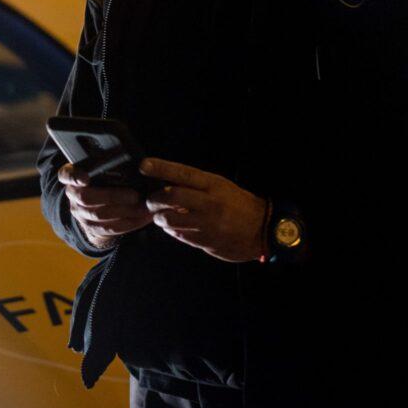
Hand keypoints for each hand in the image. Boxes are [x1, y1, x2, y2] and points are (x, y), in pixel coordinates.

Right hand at [57, 163, 151, 249]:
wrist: (96, 204)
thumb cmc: (103, 178)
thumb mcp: (101, 168)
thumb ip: (109, 166)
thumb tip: (135, 164)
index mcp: (72, 175)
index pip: (67, 175)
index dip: (74, 177)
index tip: (85, 178)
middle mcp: (72, 195)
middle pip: (86, 198)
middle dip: (113, 197)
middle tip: (135, 195)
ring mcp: (80, 213)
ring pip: (100, 215)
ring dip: (126, 212)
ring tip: (145, 208)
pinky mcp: (92, 228)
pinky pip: (110, 228)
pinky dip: (130, 223)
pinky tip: (144, 218)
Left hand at [141, 158, 267, 262]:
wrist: (263, 229)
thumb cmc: (238, 203)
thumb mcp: (220, 187)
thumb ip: (195, 185)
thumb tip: (166, 182)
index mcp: (213, 185)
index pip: (183, 173)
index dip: (161, 168)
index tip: (144, 166)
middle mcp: (210, 203)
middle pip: (171, 196)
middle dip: (153, 198)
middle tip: (150, 200)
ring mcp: (208, 224)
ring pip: (171, 219)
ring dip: (159, 217)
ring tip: (159, 216)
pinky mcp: (207, 242)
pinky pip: (180, 236)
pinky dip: (171, 230)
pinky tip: (173, 227)